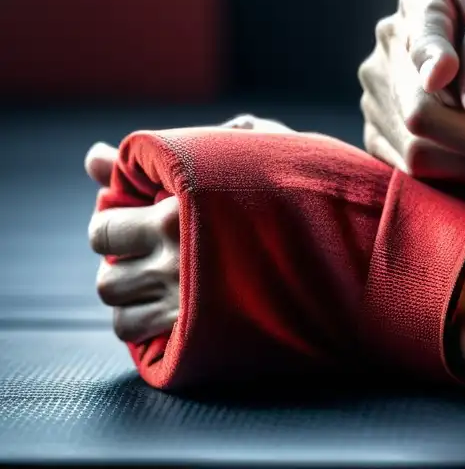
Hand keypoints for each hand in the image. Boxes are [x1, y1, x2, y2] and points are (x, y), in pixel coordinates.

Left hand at [85, 114, 293, 343]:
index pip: (104, 229)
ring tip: (158, 283)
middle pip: (107, 278)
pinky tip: (169, 308)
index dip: (111, 224)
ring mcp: (189, 302)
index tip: (134, 220)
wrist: (346, 242)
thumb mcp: (236, 152)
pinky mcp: (204, 333)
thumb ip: (159, 155)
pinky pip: (142, 338)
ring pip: (120, 314)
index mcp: (179, 213)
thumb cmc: (293, 184)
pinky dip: (145, 325)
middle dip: (121, 266)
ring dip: (131, 300)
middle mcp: (176, 261)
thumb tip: (92, 156)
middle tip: (149, 254)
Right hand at [358, 0, 464, 183]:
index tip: (445, 75)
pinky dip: (453, 175)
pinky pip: (409, 172)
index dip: (432, 58)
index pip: (422, 33)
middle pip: (417, 108)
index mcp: (424, 3)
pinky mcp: (380, 134)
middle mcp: (390, 46)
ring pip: (413, 148)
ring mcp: (380, 92)